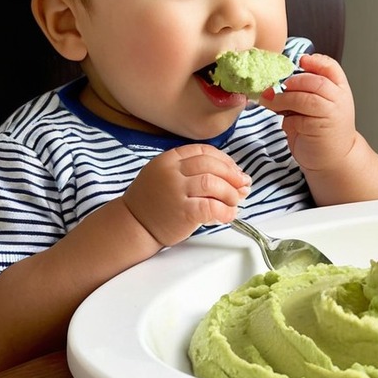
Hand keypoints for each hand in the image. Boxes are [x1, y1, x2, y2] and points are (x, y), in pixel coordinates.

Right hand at [122, 143, 250, 246]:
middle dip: (233, 175)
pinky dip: (226, 210)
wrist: (133, 226)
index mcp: (169, 159)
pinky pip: (212, 206)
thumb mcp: (167, 176)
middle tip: (243, 186)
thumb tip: (236, 176)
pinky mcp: (182, 212)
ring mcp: (176, 191)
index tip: (235, 171)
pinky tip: (229, 214)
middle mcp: (171, 172)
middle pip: (211, 165)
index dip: (225, 161)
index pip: (204, 151)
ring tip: (235, 201)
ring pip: (213, 183)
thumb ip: (194, 171)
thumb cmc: (155, 203)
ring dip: (230, 192)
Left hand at [262, 53, 357, 172]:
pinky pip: (298, 119)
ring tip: (271, 102)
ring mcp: (331, 115)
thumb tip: (275, 85)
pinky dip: (287, 120)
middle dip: (293, 81)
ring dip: (284, 99)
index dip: (315, 61)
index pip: (330, 67)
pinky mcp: (319, 130)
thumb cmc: (322, 131)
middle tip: (277, 86)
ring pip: (305, 98)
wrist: (335, 159)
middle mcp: (339, 100)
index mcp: (340, 90)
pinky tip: (286, 123)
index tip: (300, 61)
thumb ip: (304, 92)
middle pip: (316, 81)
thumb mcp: (317, 105)